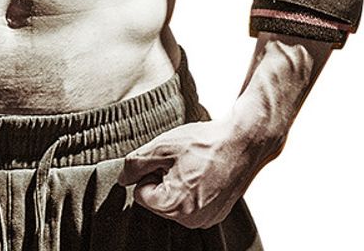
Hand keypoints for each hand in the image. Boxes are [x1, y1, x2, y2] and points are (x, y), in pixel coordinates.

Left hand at [117, 115, 280, 228]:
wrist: (241, 143)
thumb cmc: (203, 143)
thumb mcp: (161, 146)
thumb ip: (135, 164)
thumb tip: (122, 179)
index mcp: (174, 207)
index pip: (140, 193)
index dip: (149, 172)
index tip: (167, 160)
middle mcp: (191, 221)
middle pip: (156, 200)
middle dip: (162, 179)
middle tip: (180, 161)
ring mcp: (205, 220)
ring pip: (172, 202)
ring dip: (176, 183)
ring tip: (192, 166)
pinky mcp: (215, 214)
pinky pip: (189, 204)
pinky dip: (191, 188)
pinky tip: (202, 173)